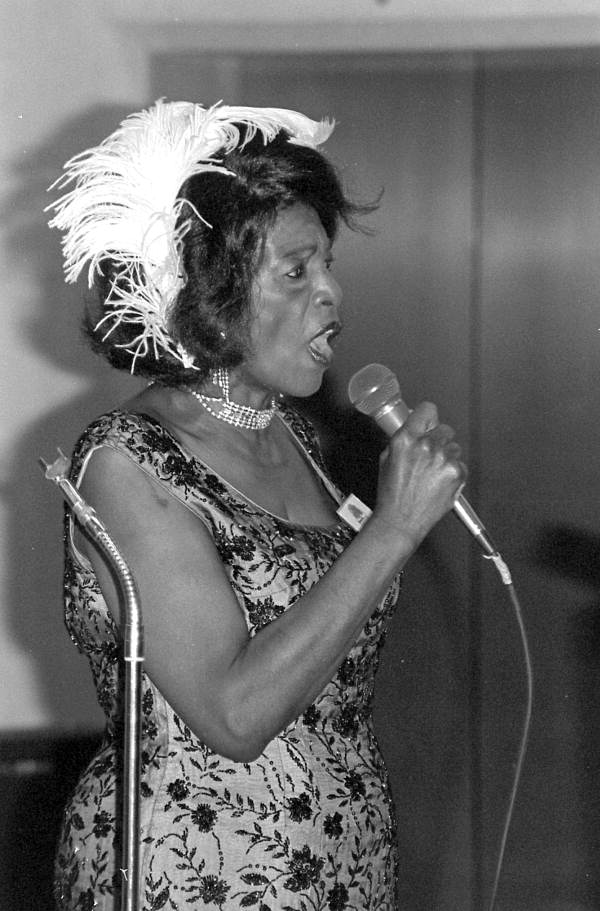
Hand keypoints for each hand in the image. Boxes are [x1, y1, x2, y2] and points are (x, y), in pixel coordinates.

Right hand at [373, 401, 466, 547]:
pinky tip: (439, 483)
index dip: (428, 417)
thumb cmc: (392, 494)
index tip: (428, 422)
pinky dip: (453, 473)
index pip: (428, 410)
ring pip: (454, 447)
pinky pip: (460, 464)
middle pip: (445, 428)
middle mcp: (427, 445)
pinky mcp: (457, 473)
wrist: (401, 521)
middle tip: (429, 455)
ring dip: (446, 457)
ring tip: (432, 474)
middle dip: (438, 439)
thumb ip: (403, 439)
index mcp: (406, 439)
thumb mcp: (387, 459)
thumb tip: (414, 427)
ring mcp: (444, 459)